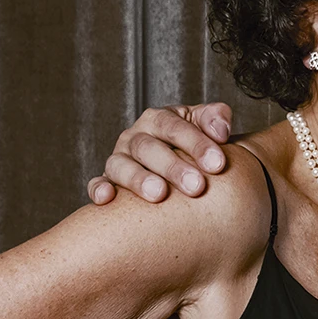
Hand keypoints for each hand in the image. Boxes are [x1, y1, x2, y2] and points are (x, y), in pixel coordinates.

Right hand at [87, 103, 234, 204]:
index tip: (218, 164)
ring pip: (121, 165)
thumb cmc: (192, 147)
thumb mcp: (204, 126)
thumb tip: (220, 130)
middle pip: (148, 147)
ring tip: (159, 194)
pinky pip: (97, 183)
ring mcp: (119, 159)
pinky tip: (107, 199)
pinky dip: (99, 189)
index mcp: (159, 120)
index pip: (174, 126)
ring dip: (139, 179)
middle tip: (197, 186)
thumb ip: (214, 119)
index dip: (196, 143)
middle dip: (173, 166)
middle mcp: (135, 137)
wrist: (178, 166)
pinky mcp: (107, 180)